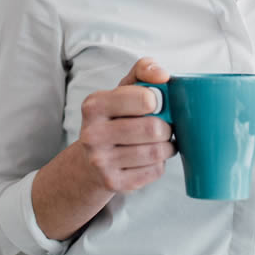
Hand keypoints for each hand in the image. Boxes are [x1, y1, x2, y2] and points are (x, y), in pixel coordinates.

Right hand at [78, 57, 176, 193]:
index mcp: (95, 105)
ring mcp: (101, 162)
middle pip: (153, 128)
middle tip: (162, 125)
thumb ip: (143, 70)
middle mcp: (93, 134)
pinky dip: (159, 163)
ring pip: (156, 151)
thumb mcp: (122, 89)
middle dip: (166, 126)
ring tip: (159, 140)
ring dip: (166, 145)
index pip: (145, 99)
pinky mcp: (114, 183)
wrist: (89, 162)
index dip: (158, 101)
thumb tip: (163, 75)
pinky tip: (149, 158)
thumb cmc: (114, 118)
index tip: (155, 103)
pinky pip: (154, 170)